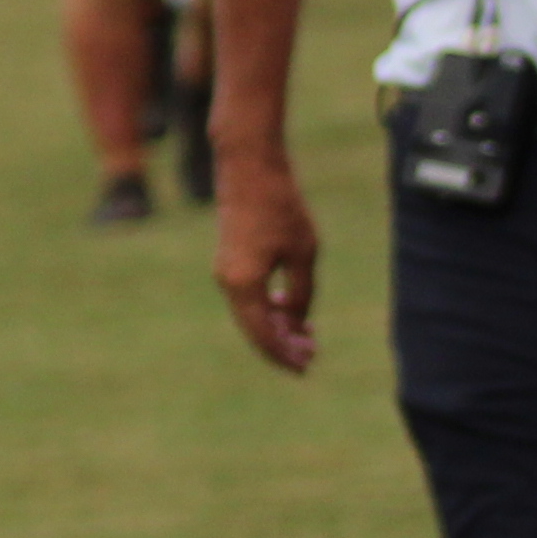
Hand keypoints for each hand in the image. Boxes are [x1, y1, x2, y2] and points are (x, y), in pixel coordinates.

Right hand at [212, 150, 318, 373]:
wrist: (250, 169)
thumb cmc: (281, 208)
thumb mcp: (303, 254)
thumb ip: (301, 292)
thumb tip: (296, 319)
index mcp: (244, 285)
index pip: (263, 335)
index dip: (285, 355)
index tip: (306, 367)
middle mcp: (228, 282)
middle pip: (254, 329)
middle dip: (282, 346)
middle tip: (311, 356)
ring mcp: (225, 271)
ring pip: (250, 313)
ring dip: (276, 327)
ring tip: (306, 336)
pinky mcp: (230, 260)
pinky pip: (247, 296)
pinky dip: (267, 308)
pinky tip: (289, 309)